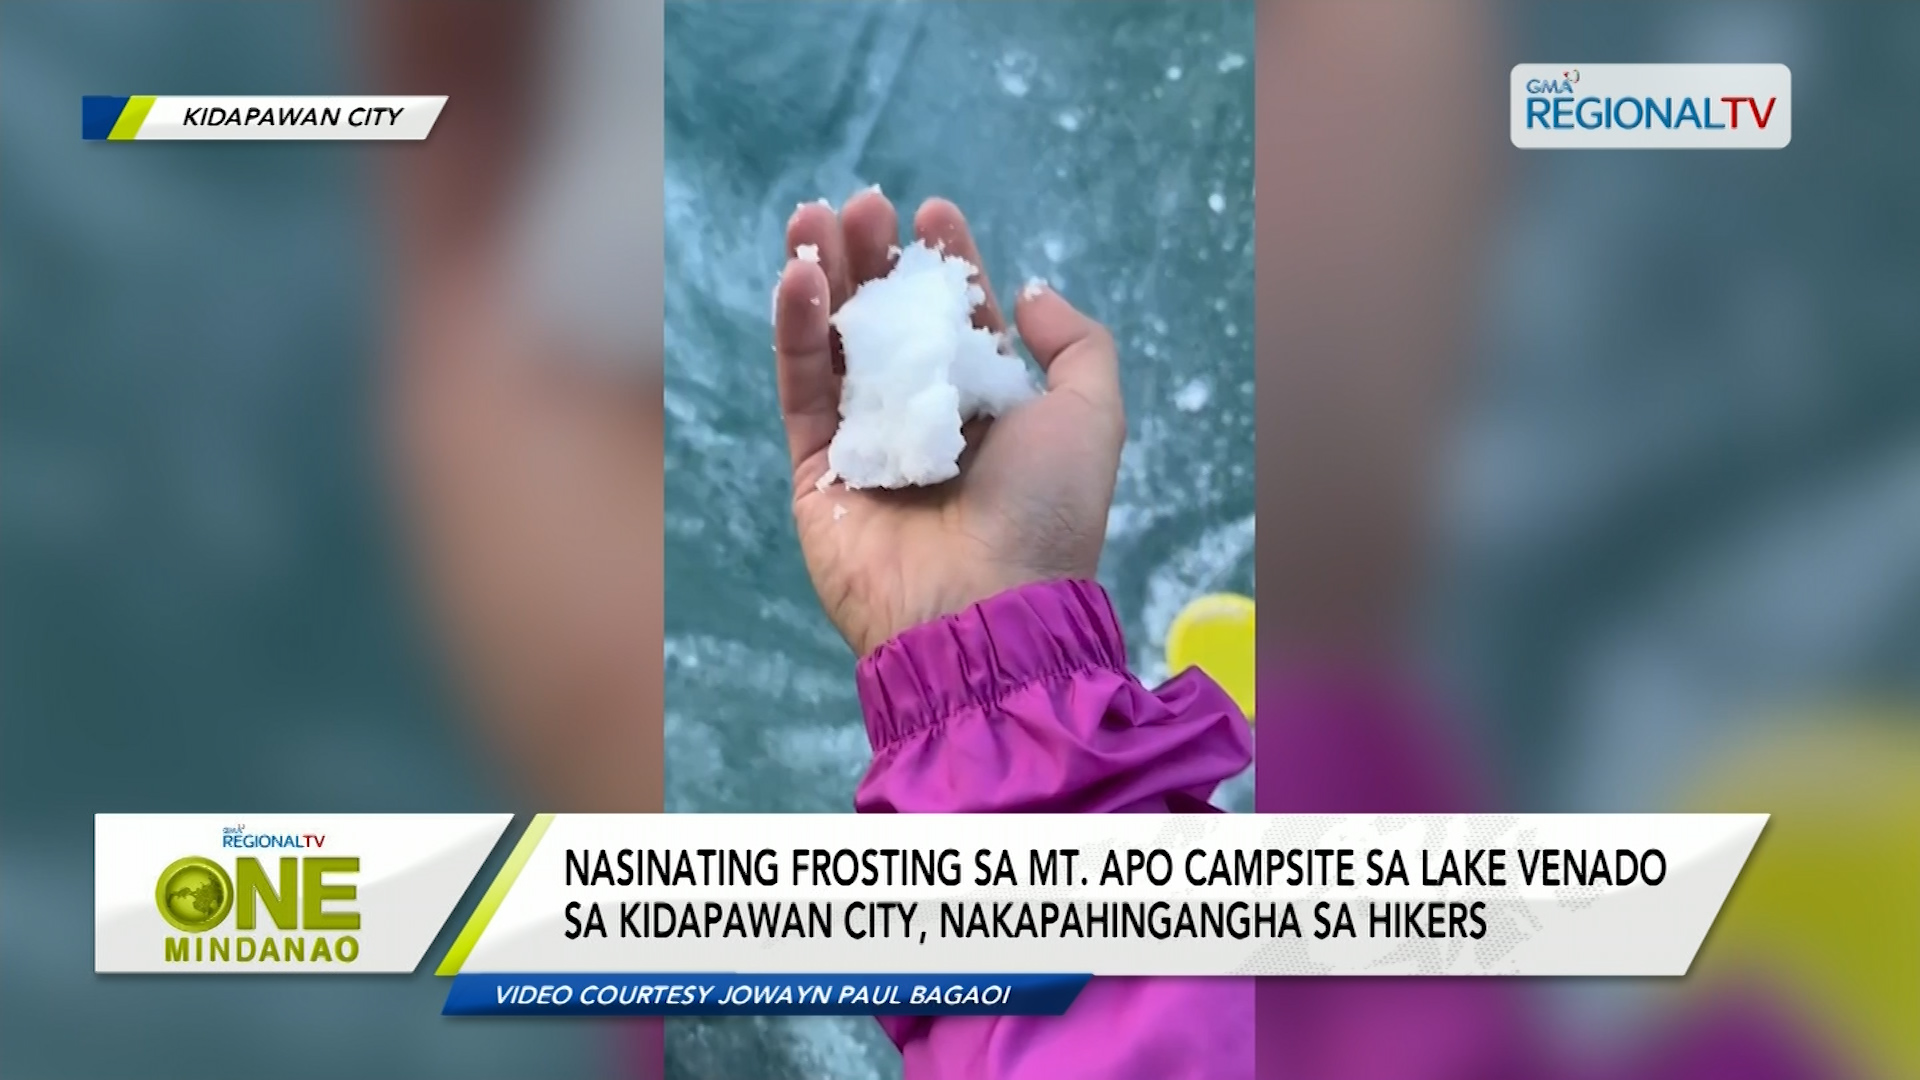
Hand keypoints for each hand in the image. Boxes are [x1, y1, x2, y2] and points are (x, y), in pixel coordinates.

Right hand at [775, 193, 1124, 657]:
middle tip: (865, 205)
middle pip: (889, 323)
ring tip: (816, 217)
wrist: (984, 609)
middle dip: (876, 258)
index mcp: (990, 411)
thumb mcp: (1094, 415)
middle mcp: (926, 423)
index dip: (945, 263)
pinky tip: (797, 276)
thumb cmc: (1046, 514)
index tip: (934, 211)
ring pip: (837, 346)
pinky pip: (800, 390)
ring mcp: (867, 445)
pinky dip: (794, 329)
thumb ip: (1078, 344)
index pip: (957, 321)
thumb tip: (1030, 292)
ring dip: (825, 277)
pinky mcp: (816, 472)